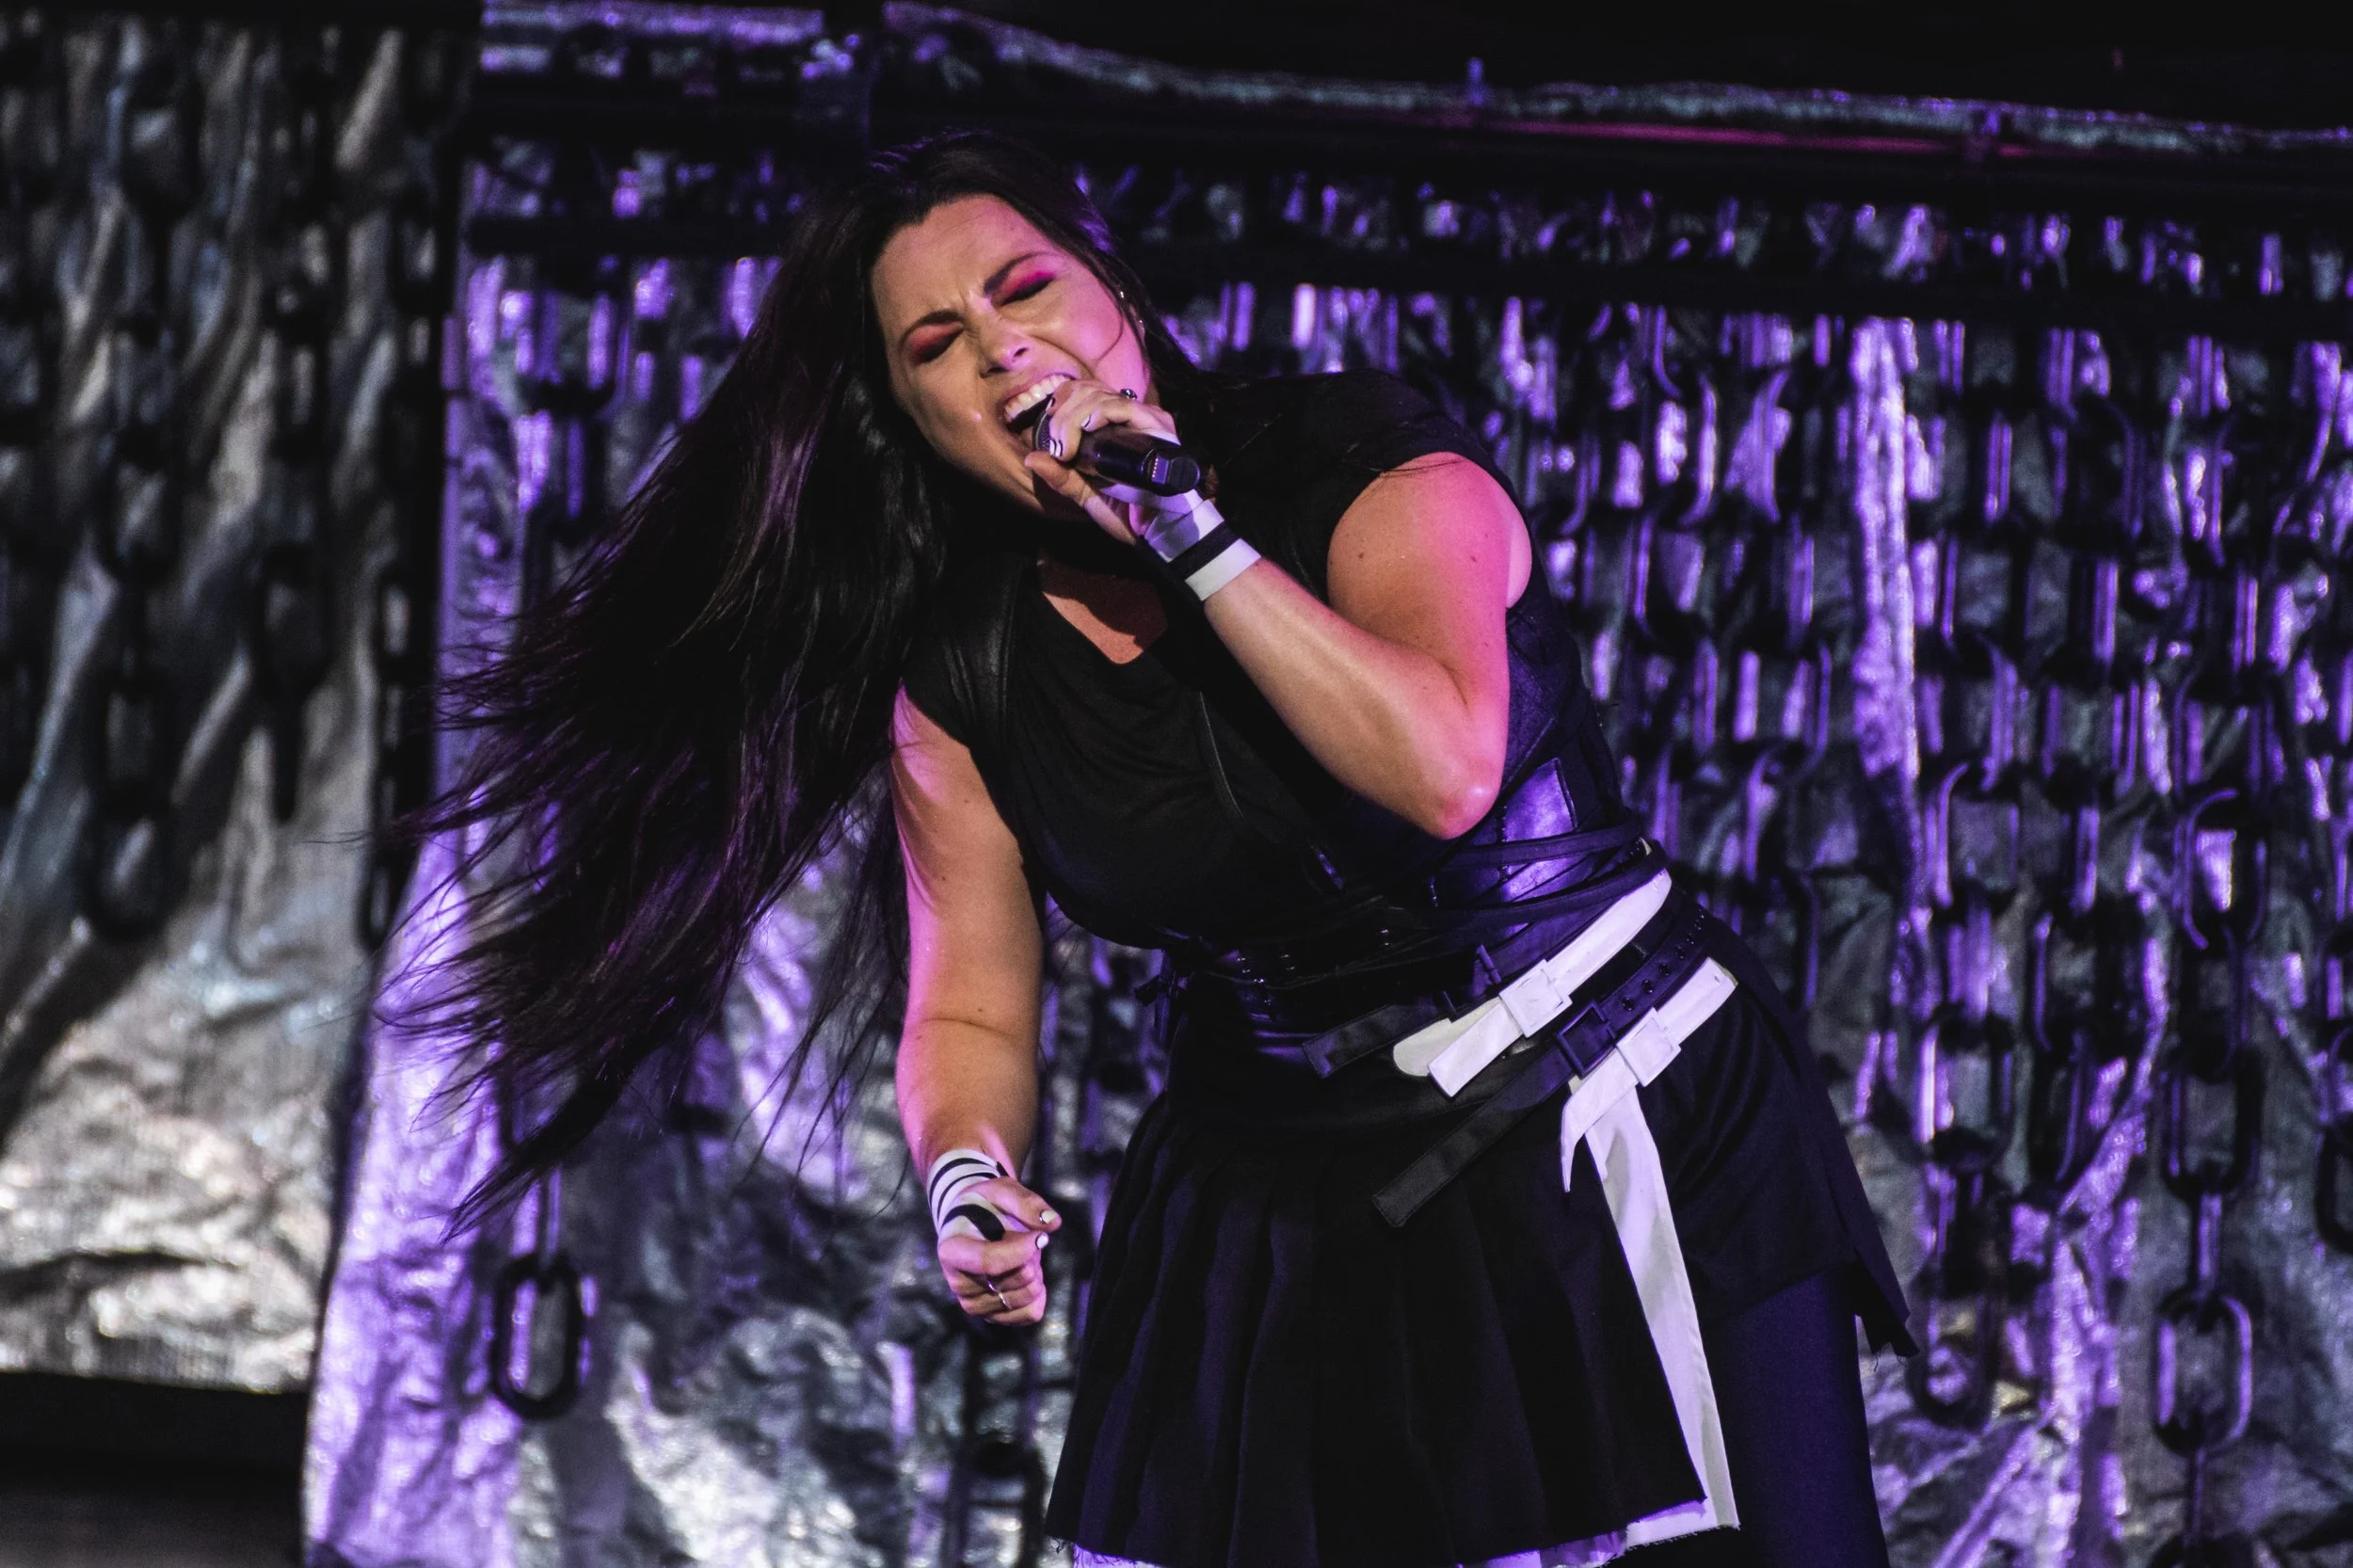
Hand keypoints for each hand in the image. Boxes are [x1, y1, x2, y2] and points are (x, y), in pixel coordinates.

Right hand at [935, 1171, 1062, 1325]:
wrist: (972, 1223)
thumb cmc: (985, 1204)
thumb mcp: (1001, 1189)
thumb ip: (1026, 1202)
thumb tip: (1052, 1224)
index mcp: (951, 1251)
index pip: (990, 1262)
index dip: (1022, 1250)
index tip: (1039, 1236)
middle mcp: (958, 1283)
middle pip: (1018, 1277)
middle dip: (1032, 1254)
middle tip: (1022, 1236)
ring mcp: (974, 1304)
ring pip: (1028, 1296)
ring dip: (1035, 1270)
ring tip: (1019, 1252)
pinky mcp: (992, 1316)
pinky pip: (1031, 1313)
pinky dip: (1039, 1293)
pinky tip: (1027, 1274)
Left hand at [1019, 378, 1190, 547]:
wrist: (1155, 532)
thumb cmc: (1126, 512)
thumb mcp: (1086, 493)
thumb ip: (1061, 476)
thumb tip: (1032, 458)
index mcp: (1115, 425)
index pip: (1086, 391)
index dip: (1063, 401)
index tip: (1052, 432)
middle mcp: (1132, 416)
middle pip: (1090, 390)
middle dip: (1064, 415)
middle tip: (1060, 448)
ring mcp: (1146, 418)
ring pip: (1101, 396)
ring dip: (1074, 418)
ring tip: (1068, 449)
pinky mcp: (1157, 426)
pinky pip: (1122, 406)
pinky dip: (1097, 414)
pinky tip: (1085, 432)